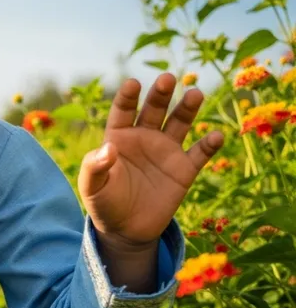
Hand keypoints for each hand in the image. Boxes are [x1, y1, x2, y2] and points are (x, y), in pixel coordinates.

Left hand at [78, 73, 223, 246]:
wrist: (125, 229)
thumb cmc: (104, 202)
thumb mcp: (92, 186)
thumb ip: (95, 166)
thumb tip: (108, 148)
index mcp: (118, 136)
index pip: (123, 110)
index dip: (127, 96)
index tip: (133, 83)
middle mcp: (144, 137)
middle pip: (153, 109)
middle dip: (160, 94)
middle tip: (167, 79)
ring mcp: (166, 151)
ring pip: (179, 123)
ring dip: (187, 109)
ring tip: (195, 94)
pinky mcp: (184, 170)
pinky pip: (200, 153)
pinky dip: (209, 144)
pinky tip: (216, 136)